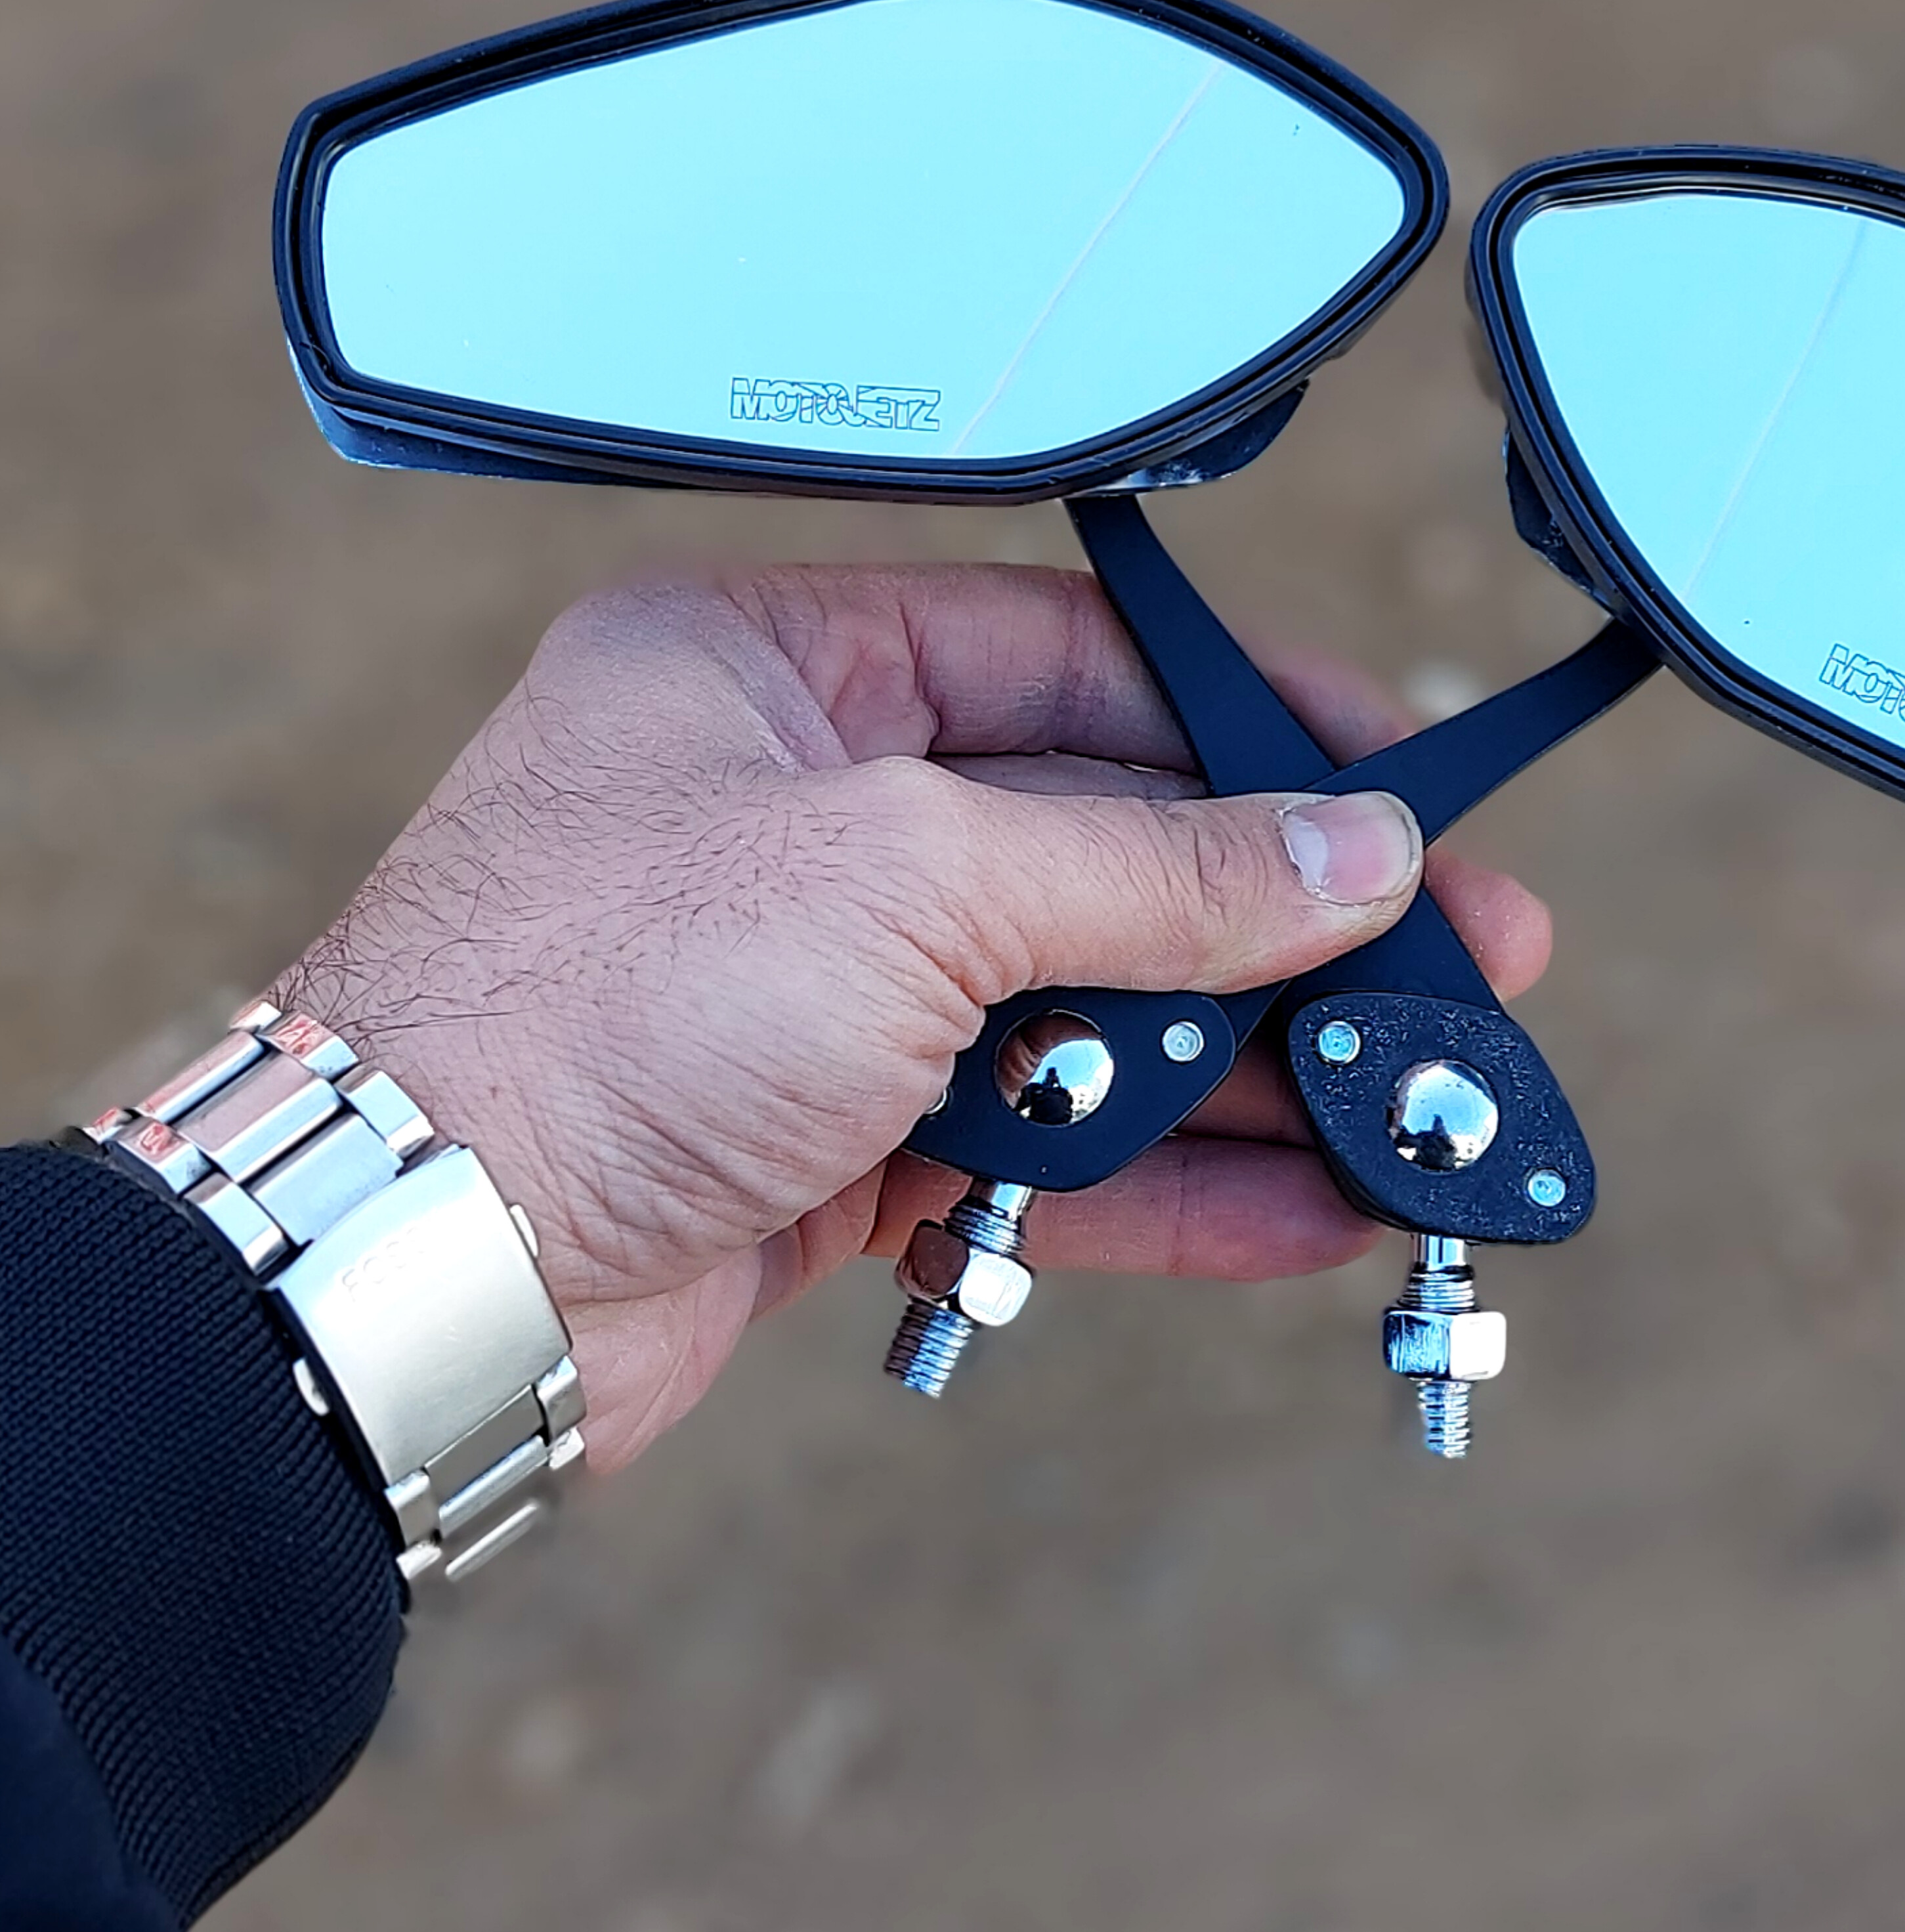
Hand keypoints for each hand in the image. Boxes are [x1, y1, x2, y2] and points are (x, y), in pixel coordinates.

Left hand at [273, 564, 1550, 1468]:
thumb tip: (1351, 852)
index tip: (1396, 776)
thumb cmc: (594, 1010)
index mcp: (782, 672)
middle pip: (1109, 846)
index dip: (1251, 715)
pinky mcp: (832, 1141)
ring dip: (1257, 1063)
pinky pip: (1043, 1141)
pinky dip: (1172, 1176)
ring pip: (1091, 1008)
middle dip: (1289, 916)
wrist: (409, 1274)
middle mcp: (804, 816)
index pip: (1070, 656)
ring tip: (1426, 1099)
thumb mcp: (912, 882)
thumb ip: (1154, 868)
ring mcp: (820, 988)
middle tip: (1468, 955)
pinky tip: (1313, 1206)